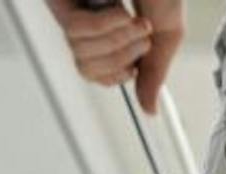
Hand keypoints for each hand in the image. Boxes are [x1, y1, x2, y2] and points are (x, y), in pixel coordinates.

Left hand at [44, 0, 186, 114]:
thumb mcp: (166, 32)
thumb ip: (154, 72)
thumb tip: (148, 110)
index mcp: (108, 31)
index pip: (96, 73)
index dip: (116, 75)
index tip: (136, 64)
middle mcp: (86, 21)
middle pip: (86, 67)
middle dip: (121, 59)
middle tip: (143, 36)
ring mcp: (70, 7)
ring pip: (80, 52)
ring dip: (116, 41)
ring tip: (135, 20)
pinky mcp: (60, 0)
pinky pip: (76, 31)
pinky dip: (104, 26)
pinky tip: (119, 10)